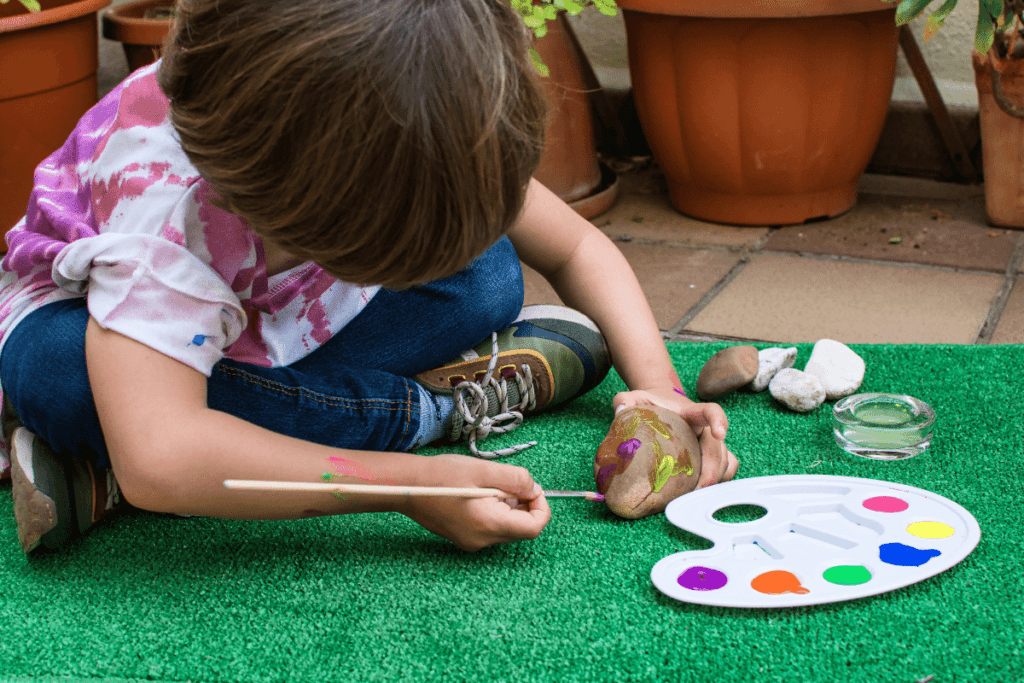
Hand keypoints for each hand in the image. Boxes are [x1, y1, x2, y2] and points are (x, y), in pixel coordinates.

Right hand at [402, 454, 550, 550]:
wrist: (407, 486)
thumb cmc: (442, 475)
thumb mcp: (483, 470)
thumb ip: (515, 478)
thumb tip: (534, 489)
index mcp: (490, 524)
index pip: (534, 528)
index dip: (541, 507)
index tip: (532, 488)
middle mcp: (483, 540)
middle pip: (521, 528)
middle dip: (523, 504)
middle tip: (508, 481)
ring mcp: (472, 542)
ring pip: (507, 527)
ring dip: (509, 506)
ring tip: (490, 485)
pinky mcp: (464, 538)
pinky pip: (491, 527)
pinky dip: (495, 511)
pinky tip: (479, 493)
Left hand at [613, 386, 738, 488]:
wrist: (663, 406)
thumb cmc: (651, 405)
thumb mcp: (636, 399)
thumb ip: (625, 400)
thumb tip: (620, 410)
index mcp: (691, 412)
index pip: (711, 411)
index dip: (718, 421)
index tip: (720, 433)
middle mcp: (705, 428)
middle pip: (718, 446)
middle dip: (713, 467)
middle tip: (701, 486)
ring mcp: (710, 443)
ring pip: (725, 460)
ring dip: (716, 478)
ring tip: (697, 495)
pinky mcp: (711, 456)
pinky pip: (726, 468)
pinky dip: (719, 481)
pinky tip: (702, 493)